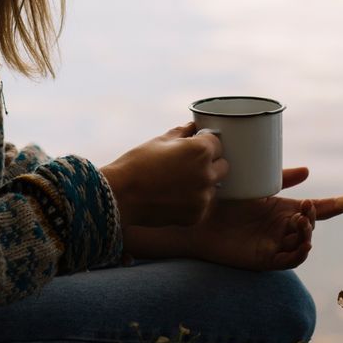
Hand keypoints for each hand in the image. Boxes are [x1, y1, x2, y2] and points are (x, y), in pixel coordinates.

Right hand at [101, 122, 228, 227]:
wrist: (121, 196)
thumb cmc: (137, 164)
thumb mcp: (159, 141)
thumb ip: (181, 133)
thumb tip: (192, 126)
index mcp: (200, 150)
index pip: (217, 143)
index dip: (205, 143)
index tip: (195, 146)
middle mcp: (207, 174)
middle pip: (222, 166)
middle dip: (210, 163)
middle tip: (188, 164)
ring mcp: (203, 197)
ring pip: (213, 186)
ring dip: (202, 183)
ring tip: (177, 183)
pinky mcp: (197, 215)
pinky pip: (203, 204)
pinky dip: (193, 201)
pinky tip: (174, 197)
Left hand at [127, 167, 342, 270]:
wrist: (192, 216)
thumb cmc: (215, 196)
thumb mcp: (246, 177)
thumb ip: (267, 167)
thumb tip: (304, 167)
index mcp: (279, 209)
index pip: (314, 209)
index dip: (335, 206)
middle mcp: (279, 227)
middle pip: (310, 224)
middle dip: (316, 215)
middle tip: (306, 205)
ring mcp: (273, 243)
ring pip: (303, 242)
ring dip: (308, 231)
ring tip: (300, 218)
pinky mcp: (262, 259)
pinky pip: (288, 260)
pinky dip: (298, 252)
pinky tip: (300, 241)